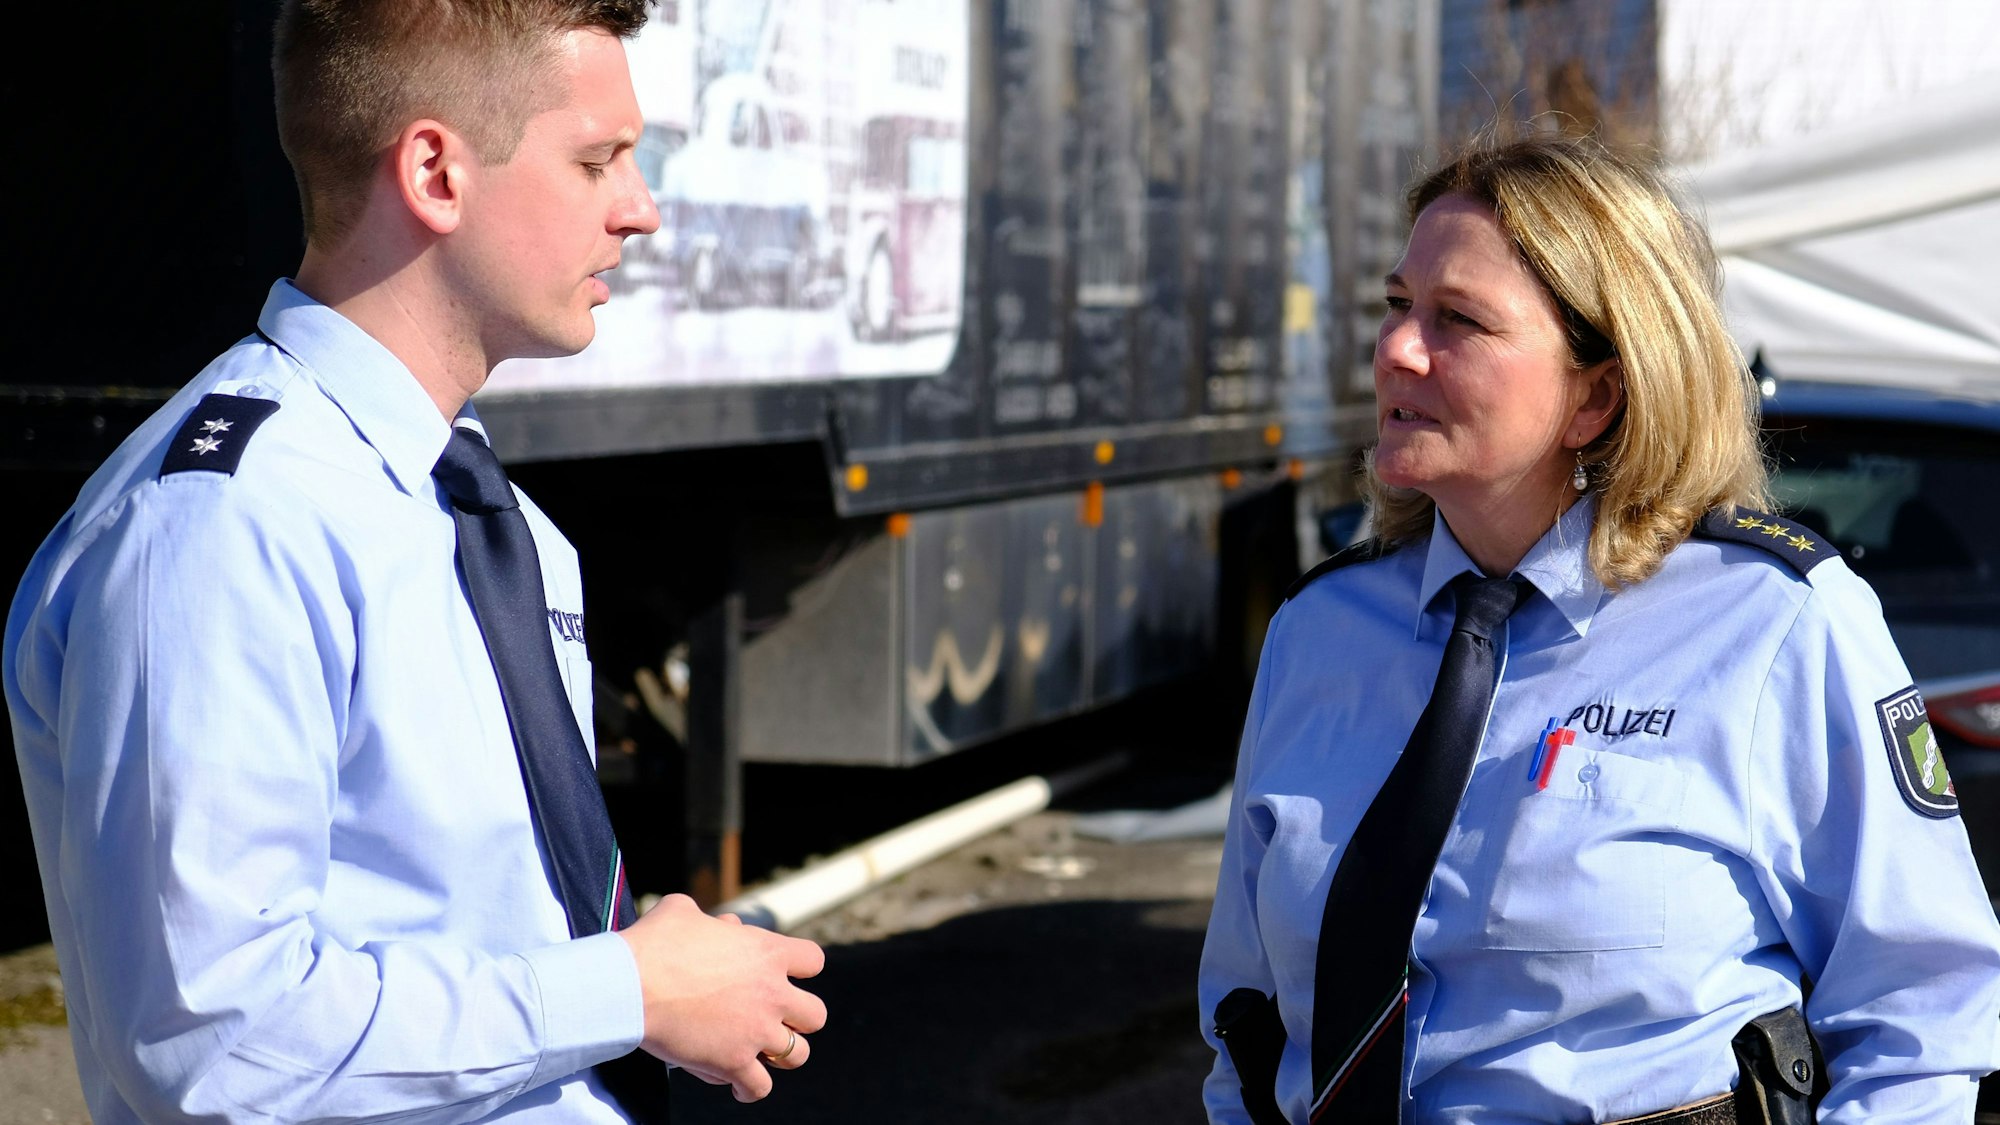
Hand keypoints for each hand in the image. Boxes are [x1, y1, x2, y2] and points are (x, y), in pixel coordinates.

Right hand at [616, 894, 825, 1100]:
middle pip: (816, 1015)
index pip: (813, 960)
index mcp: (767, 953)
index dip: (801, 969)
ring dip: (782, 1055)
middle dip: (799, 1019)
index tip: (785, 976)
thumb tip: (719, 927)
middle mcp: (772, 994)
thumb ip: (708, 920)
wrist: (630, 985)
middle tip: (774, 1019)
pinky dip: (750, 1089)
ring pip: (798, 1055)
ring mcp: (756, 1031)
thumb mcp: (682, 911)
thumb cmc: (654, 944)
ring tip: (762, 1054)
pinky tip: (738, 1085)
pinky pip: (759, 1087)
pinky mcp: (733, 1062)